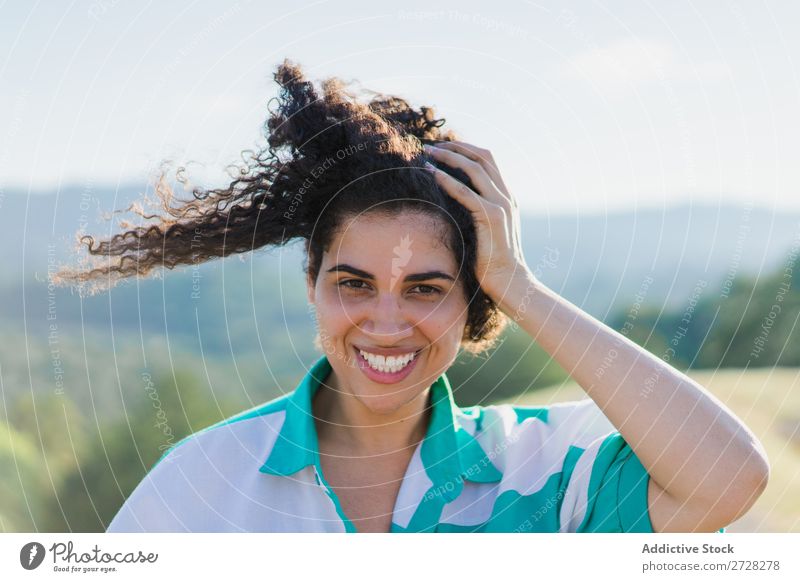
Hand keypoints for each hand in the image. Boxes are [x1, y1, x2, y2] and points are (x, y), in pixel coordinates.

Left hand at [423, 141, 533, 314]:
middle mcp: (506, 196)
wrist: (510, 282)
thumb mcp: (485, 232)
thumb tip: (451, 204)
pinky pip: (467, 192)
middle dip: (456, 147)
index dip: (465, 149)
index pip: (488, 160)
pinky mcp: (491, 218)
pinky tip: (432, 174)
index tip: (442, 147)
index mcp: (507, 197)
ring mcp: (501, 205)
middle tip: (432, 145)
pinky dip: (448, 180)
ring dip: (449, 157)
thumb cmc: (493, 262)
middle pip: (482, 157)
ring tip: (428, 154)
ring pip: (475, 168)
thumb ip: (476, 214)